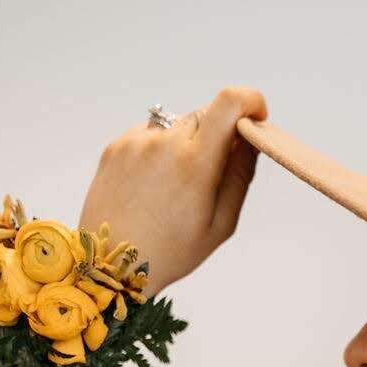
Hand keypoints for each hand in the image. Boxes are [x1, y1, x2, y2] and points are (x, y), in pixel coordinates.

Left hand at [78, 85, 267, 294]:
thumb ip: (240, 176)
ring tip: (176, 186)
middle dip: (218, 134)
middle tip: (211, 174)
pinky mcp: (116, 146)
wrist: (111, 265)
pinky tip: (153, 186)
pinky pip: (149, 134)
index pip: (228, 103)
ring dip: (187, 143)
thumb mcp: (220, 224)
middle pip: (206, 114)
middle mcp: (164, 143)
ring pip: (177, 124)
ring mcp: (136, 142)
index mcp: (195, 164)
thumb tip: (251, 138)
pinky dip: (160, 150)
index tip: (256, 118)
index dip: (250, 101)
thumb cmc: (171, 252)